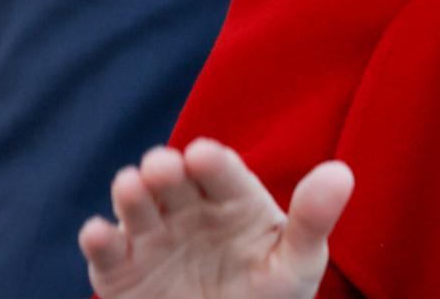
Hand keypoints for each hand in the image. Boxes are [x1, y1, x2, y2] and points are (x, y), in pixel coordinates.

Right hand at [79, 138, 353, 298]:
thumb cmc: (271, 296)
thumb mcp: (297, 263)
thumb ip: (313, 220)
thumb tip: (342, 172)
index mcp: (235, 197)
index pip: (223, 170)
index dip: (212, 162)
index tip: (204, 155)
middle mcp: (191, 208)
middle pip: (174, 178)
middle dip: (166, 167)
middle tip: (164, 167)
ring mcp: (155, 237)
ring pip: (137, 204)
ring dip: (131, 192)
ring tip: (132, 186)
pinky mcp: (122, 272)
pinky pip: (106, 252)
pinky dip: (98, 240)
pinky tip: (98, 233)